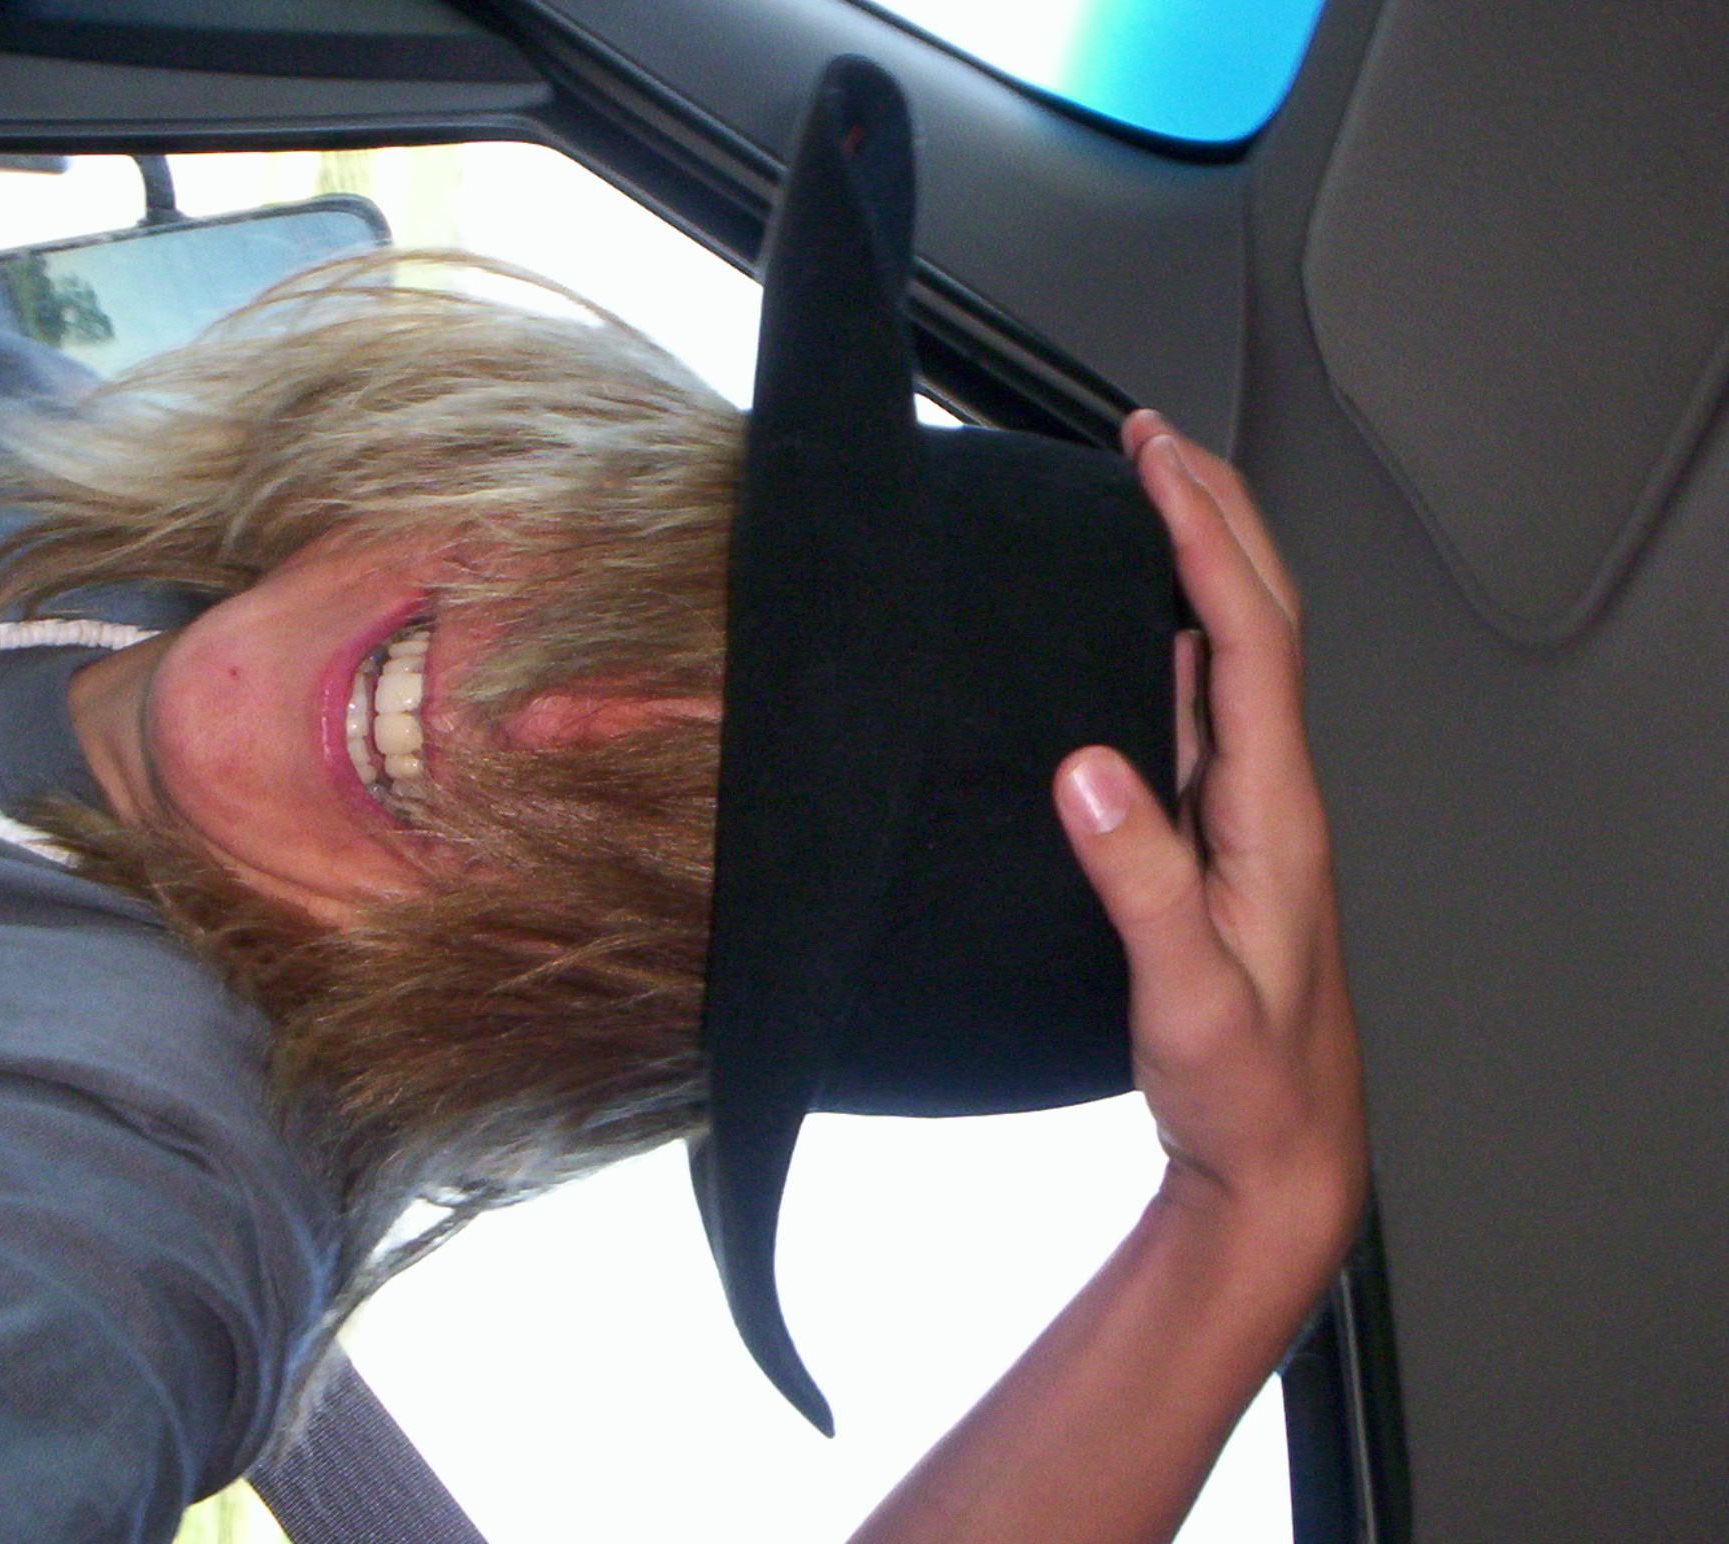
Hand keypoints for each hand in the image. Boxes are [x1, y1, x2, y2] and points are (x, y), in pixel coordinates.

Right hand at [1055, 412, 1365, 1259]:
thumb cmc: (1245, 1083)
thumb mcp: (1187, 994)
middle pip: (1258, 616)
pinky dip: (1171, 628)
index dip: (1205, 538)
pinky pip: (1200, 702)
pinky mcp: (1214, 834)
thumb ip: (1139, 881)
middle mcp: (1269, 793)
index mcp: (1275, 812)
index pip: (1248, 639)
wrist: (1277, 1151)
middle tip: (1149, 439)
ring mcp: (1245, 809)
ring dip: (1197, 556)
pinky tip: (1137, 619)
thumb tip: (1082, 766)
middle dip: (1211, 511)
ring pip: (1231, 648)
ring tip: (1147, 492)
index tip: (1155, 463)